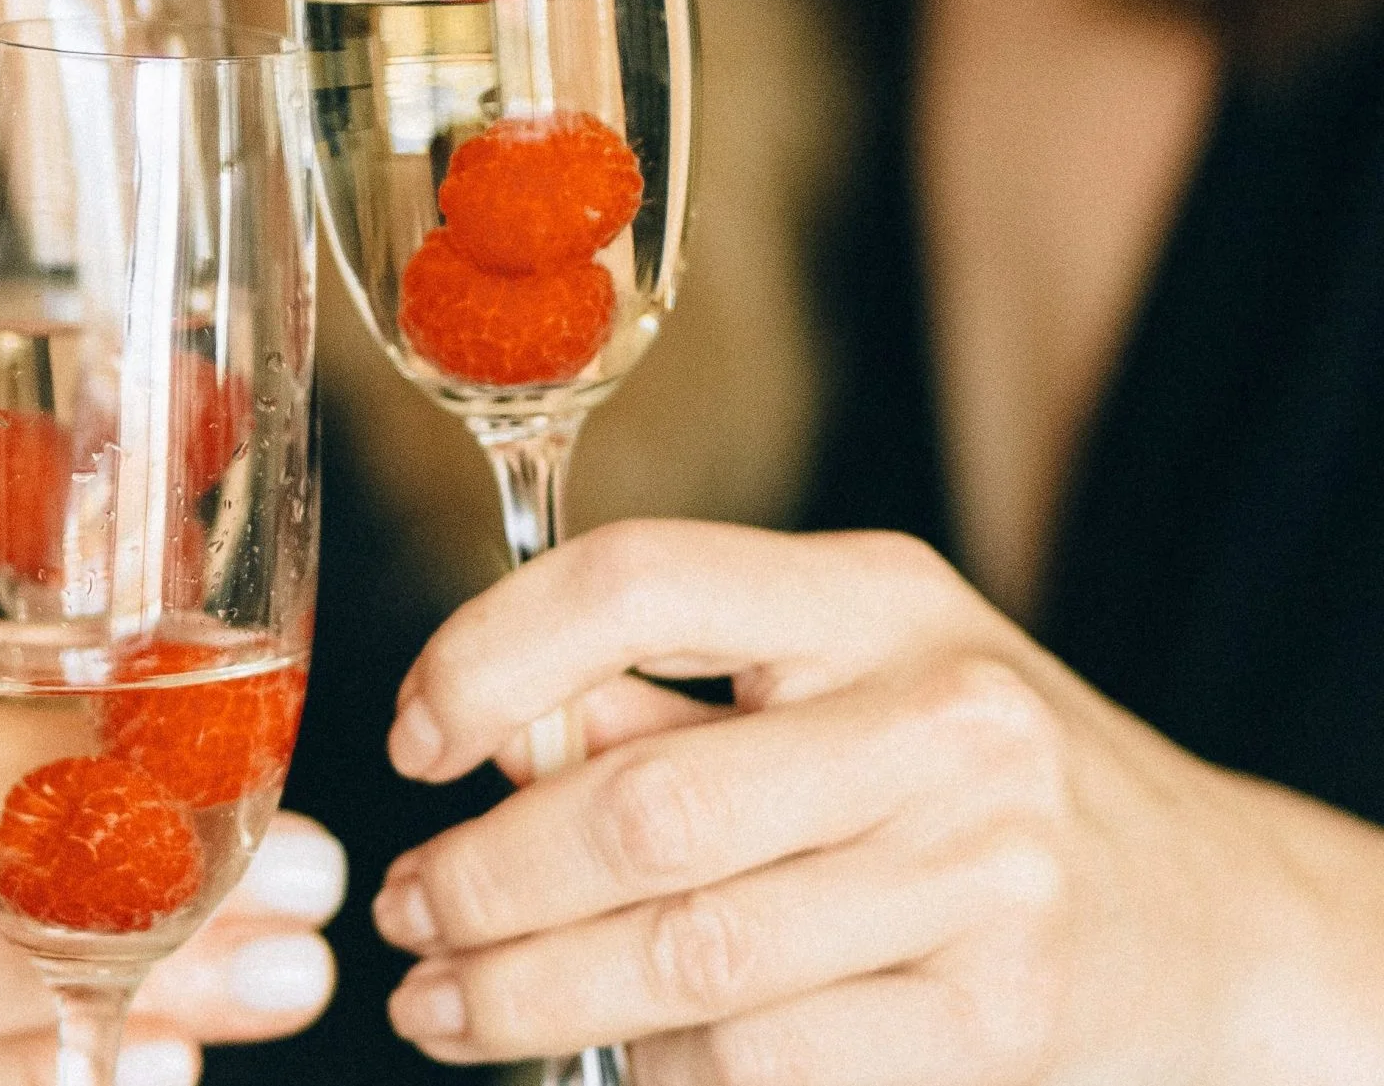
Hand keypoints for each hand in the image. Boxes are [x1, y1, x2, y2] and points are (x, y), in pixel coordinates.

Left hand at [371, 522, 1383, 1083]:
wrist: (1211, 914)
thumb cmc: (975, 778)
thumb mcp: (847, 676)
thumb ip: (673, 697)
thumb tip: (496, 737)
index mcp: (877, 597)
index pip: (639, 582)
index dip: (489, 654)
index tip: (413, 734)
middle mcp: (943, 721)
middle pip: (646, 806)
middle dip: (485, 875)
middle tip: (407, 909)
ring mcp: (984, 876)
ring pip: (687, 957)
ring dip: (527, 994)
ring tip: (443, 1003)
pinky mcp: (997, 1022)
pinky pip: (760, 1062)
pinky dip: (651, 1069)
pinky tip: (602, 1056)